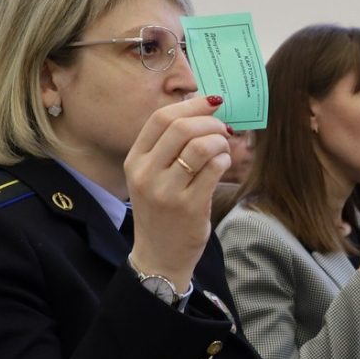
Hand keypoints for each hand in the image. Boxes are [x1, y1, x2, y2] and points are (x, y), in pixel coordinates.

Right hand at [124, 95, 231, 290]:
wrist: (159, 256)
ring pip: (200, 146)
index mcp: (135, 161)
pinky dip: (224, 159)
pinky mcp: (189, 206)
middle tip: (223, 129)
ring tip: (224, 148)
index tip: (212, 102)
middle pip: (181, 128)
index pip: (160, 119)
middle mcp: (146, 174)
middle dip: (210, 122)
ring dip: (220, 141)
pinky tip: (223, 164)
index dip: (191, 105)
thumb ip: (168, 147)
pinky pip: (214, 168)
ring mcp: (167, 191)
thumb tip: (202, 109)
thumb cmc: (161, 212)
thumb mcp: (151, 177)